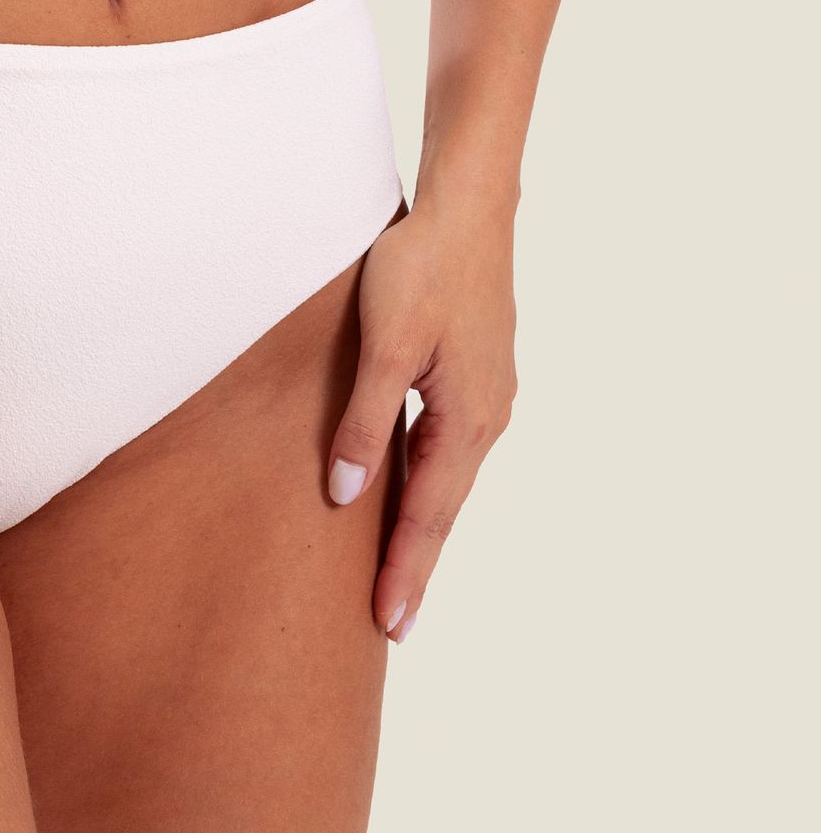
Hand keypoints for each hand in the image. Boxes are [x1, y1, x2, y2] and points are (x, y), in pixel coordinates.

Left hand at [327, 198, 517, 642]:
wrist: (467, 207)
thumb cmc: (421, 268)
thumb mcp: (384, 348)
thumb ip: (365, 423)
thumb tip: (348, 495)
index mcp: (467, 420)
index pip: (429, 516)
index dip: (406, 572)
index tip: (388, 625)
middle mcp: (486, 417)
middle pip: (444, 508)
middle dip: (415, 565)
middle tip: (392, 624)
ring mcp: (485, 396)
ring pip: (446, 479)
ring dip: (421, 528)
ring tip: (396, 574)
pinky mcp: (473, 375)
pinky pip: (446, 448)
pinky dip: (425, 484)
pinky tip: (405, 494)